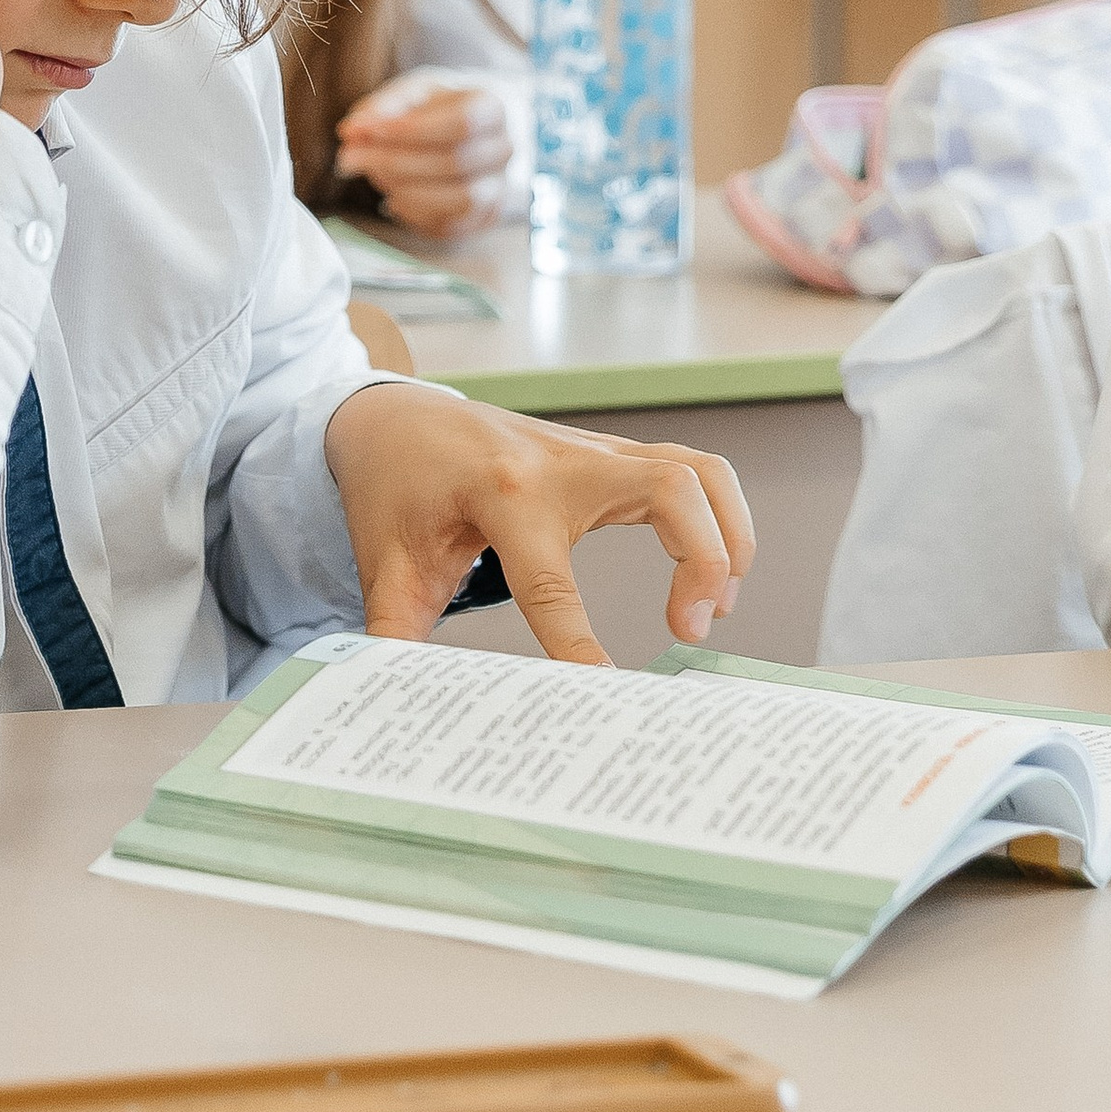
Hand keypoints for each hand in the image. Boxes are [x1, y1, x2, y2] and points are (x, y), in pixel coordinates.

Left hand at [322, 379, 753, 663]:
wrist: (395, 415)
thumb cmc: (394, 487)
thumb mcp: (383, 561)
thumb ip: (393, 630)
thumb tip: (393, 696)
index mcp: (501, 494)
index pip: (551, 582)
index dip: (578, 646)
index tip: (605, 695)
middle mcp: (560, 464)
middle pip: (670, 489)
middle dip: (702, 560)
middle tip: (691, 631)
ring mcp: (595, 452)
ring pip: (698, 471)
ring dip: (727, 535)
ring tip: (715, 606)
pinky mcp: (612, 455)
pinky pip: (693, 472)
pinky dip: (720, 517)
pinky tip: (711, 572)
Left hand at [337, 72, 516, 236]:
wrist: (480, 127)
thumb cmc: (445, 104)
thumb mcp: (418, 90)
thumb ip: (386, 106)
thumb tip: (352, 130)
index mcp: (499, 106)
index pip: (461, 123)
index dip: (411, 131)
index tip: (367, 130)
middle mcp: (509, 149)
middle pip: (455, 164)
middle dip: (394, 162)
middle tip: (348, 158)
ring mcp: (504, 186)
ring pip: (460, 201)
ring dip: (407, 191)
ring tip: (374, 176)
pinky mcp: (488, 214)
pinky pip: (454, 226)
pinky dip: (418, 216)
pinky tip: (394, 199)